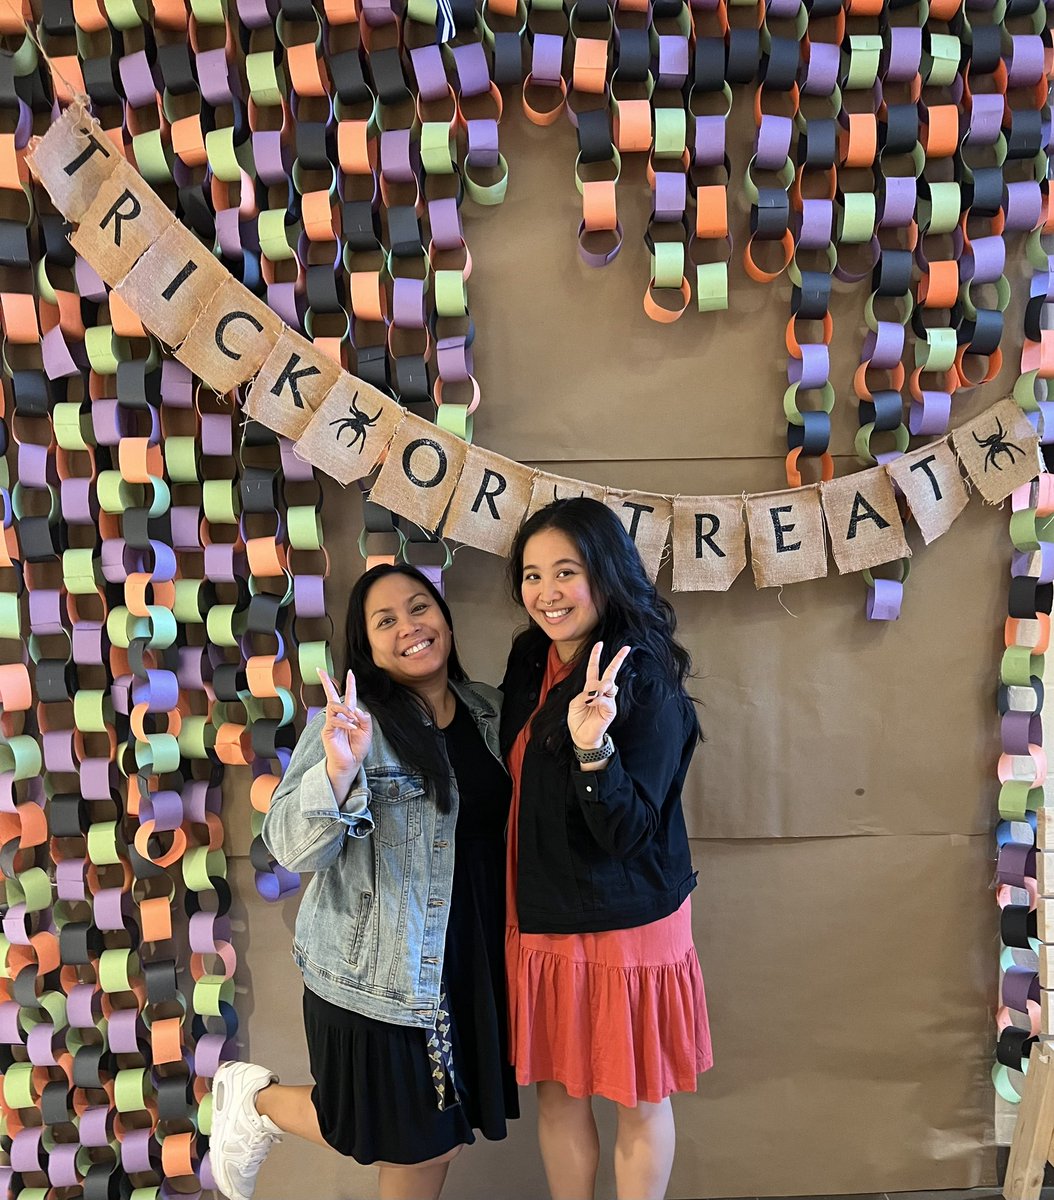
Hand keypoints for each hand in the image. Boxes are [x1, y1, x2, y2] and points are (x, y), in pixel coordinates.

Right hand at [317, 668, 372, 795]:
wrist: (350, 763)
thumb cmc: (357, 748)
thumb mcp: (367, 732)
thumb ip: (364, 719)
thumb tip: (355, 709)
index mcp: (350, 715)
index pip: (349, 696)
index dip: (350, 684)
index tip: (350, 672)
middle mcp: (339, 716)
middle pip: (331, 696)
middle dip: (326, 682)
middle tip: (320, 671)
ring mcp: (332, 723)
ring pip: (333, 706)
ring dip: (345, 709)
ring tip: (353, 719)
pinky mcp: (327, 731)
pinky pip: (334, 720)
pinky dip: (345, 723)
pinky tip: (352, 728)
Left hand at [567, 642, 630, 750]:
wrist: (581, 736)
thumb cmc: (578, 720)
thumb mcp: (575, 703)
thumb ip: (585, 693)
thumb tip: (598, 689)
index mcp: (590, 688)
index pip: (594, 669)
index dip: (596, 656)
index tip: (599, 644)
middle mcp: (601, 692)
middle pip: (610, 672)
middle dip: (618, 660)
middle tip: (626, 648)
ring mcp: (608, 700)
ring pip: (608, 684)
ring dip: (600, 686)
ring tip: (593, 695)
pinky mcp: (611, 709)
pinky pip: (605, 698)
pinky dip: (597, 699)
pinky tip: (592, 703)